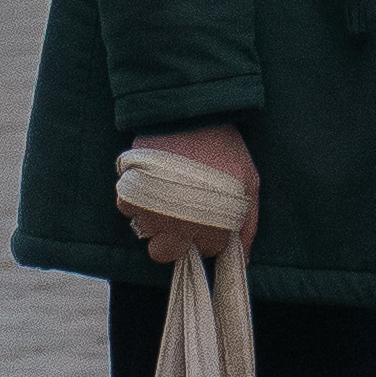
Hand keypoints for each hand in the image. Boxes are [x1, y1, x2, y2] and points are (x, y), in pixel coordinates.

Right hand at [124, 122, 258, 271]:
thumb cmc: (224, 149)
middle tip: (180, 213)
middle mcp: (179, 228)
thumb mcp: (249, 185)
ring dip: (153, 216)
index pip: (207, 251)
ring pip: (144, 231)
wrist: (191, 114)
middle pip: (166, 254)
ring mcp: (151, 213)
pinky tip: (150, 181)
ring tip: (166, 190)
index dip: (208, 233)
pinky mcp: (129, 195)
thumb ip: (246, 227)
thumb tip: (243, 262)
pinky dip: (135, 199)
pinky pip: (126, 209)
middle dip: (173, 238)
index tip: (208, 215)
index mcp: (212, 228)